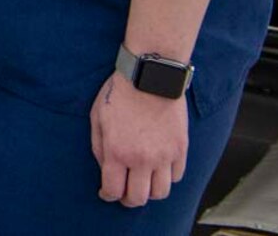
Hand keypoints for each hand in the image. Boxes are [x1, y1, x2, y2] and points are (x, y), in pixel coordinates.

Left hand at [90, 72, 188, 206]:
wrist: (150, 76)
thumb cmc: (119, 93)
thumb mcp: (97, 117)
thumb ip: (99, 147)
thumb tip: (105, 168)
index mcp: (118, 152)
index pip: (113, 190)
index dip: (108, 196)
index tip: (106, 193)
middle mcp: (142, 159)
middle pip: (139, 198)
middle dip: (129, 200)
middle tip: (124, 194)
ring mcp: (164, 156)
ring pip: (161, 192)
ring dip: (150, 192)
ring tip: (142, 183)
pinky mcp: (181, 149)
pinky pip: (176, 176)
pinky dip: (166, 178)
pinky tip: (158, 170)